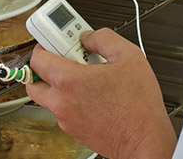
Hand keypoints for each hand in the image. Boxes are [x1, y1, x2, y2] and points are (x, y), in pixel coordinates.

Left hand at [26, 29, 175, 158]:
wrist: (148, 145)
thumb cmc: (140, 109)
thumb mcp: (129, 57)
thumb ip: (103, 38)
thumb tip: (88, 37)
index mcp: (68, 81)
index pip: (36, 57)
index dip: (44, 44)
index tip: (56, 39)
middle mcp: (61, 102)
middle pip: (34, 79)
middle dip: (44, 66)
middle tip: (63, 58)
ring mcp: (66, 119)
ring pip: (47, 97)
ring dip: (57, 84)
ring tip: (81, 77)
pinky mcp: (75, 132)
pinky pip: (62, 111)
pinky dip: (69, 101)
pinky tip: (91, 95)